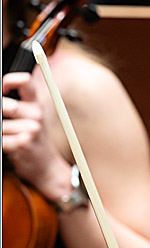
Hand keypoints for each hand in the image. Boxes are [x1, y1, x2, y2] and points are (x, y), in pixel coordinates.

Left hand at [2, 71, 67, 200]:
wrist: (47, 167)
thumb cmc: (34, 141)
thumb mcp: (31, 119)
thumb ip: (18, 105)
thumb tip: (2, 103)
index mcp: (37, 104)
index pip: (25, 82)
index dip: (10, 81)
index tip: (3, 89)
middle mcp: (37, 114)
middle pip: (5, 105)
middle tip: (6, 124)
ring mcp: (31, 129)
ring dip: (0, 133)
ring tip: (9, 138)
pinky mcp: (22, 143)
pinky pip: (0, 139)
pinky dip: (1, 143)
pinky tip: (9, 146)